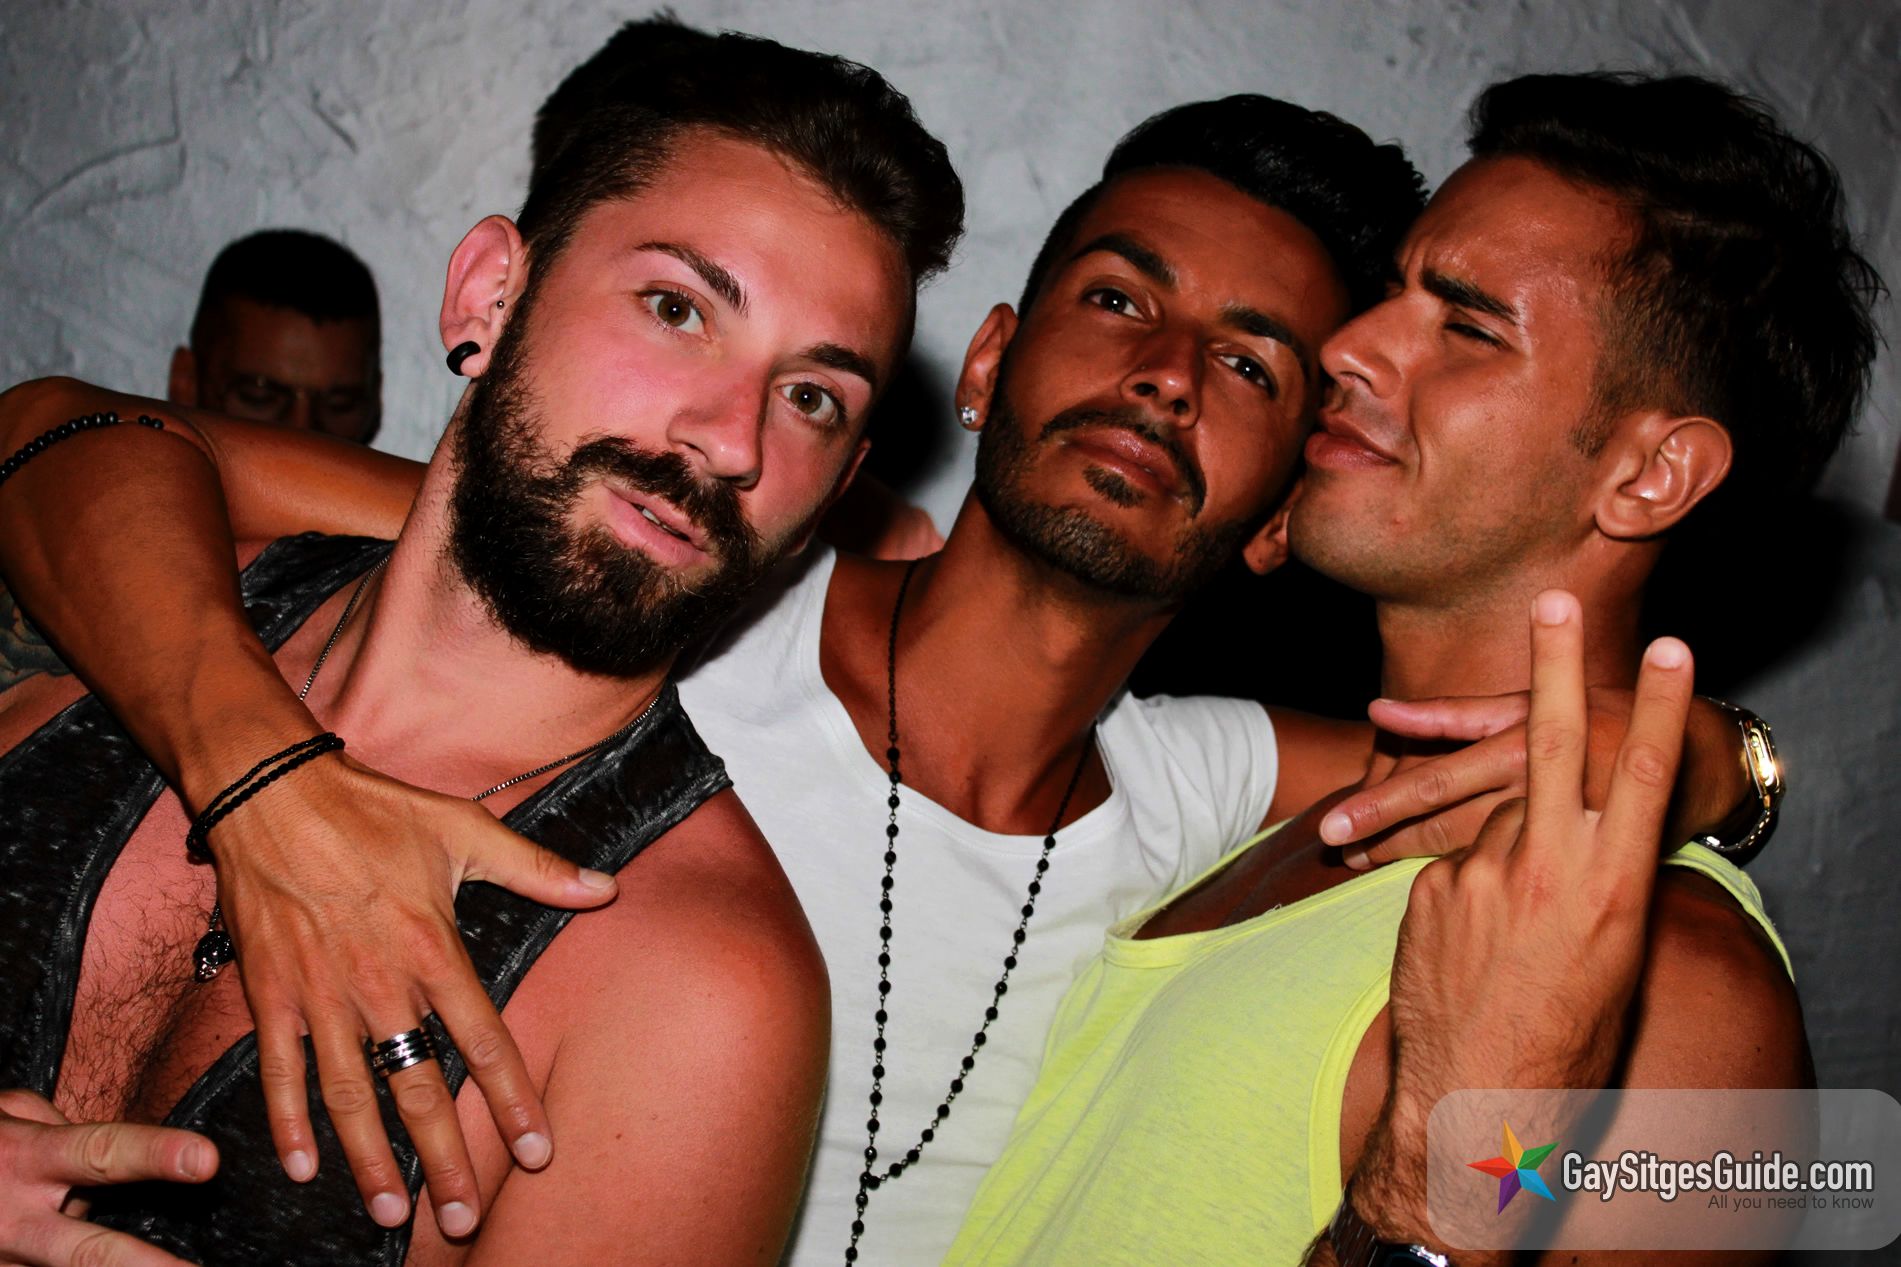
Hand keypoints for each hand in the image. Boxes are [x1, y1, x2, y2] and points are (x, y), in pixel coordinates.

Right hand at [0, 1089, 214, 1266]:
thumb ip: (56, 1125)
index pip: (101, 1152)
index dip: (153, 1155)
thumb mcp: (5, 1114)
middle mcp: (16, 1220)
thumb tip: (103, 1154)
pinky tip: (89, 1265)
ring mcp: (2, 1261)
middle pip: (89, 1251)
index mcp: (29, 1160)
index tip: (205, 1161)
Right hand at [203, 752, 618, 1236]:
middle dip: (441, 1161)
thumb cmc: (375, 810)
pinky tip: (301, 1169)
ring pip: (349, 1097)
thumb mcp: (466, 830)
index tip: (536, 1153)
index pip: (486, 1043)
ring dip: (367, 1161)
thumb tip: (608, 889)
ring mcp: (321, 995)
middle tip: (457, 1222)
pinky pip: (280, 1071)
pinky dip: (285, 1123)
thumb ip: (538, 870)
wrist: (272, 793)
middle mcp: (380, 985)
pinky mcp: (271, 993)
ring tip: (388, 1215)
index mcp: (434, 950)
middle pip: (417, 1089)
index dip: (513, 1103)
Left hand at [1350, 590, 1692, 1243]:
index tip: (1676, 649)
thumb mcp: (1614, 964)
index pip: (1639, 776)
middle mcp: (1547, 867)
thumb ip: (1599, 887)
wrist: (1477, 1107)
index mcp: (1612, 886)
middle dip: (1557, 667)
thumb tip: (1590, 852)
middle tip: (1559, 600)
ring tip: (1515, 929)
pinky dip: (1465, 889)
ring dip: (1504, 849)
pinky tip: (1473, 950)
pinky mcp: (1431, 891)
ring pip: (1495, 821)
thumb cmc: (1572, 1042)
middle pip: (1551, 744)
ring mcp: (1481, 874)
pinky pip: (1456, 866)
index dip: (1660, 710)